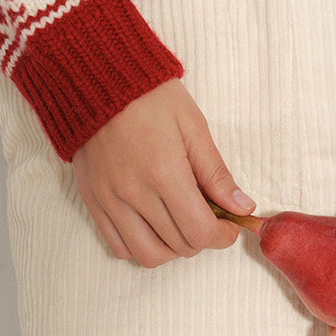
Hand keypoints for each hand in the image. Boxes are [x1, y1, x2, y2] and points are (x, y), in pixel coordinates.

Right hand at [72, 78, 255, 267]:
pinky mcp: (92, 201)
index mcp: (164, 173)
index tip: (230, 225)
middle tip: (210, 218)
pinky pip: (117, 246)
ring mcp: (109, 200)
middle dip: (203, 238)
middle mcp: (134, 194)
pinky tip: (153, 224)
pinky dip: (140, 245)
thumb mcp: (194, 127)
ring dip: (173, 248)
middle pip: (178, 246)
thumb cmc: (151, 97)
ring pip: (147, 256)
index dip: (223, 236)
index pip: (200, 231)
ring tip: (181, 224)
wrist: (98, 79)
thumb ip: (217, 173)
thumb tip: (242, 206)